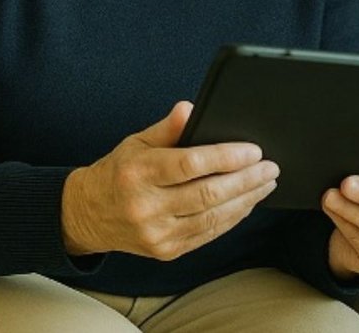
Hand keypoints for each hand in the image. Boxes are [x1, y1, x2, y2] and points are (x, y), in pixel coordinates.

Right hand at [60, 100, 277, 259]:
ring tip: (266, 183)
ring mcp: (156, 233)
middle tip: (270, 167)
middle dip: (246, 180)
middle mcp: (146, 206)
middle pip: (207, 193)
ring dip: (246, 200)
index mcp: (138, 173)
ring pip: (212, 217)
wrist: (88, 215)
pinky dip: (232, 217)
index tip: (254, 150)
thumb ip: (168, 127)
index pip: (190, 164)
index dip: (226, 157)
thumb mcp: (137, 142)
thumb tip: (191, 107)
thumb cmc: (119, 172)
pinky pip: (207, 234)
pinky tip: (247, 202)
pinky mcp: (165, 251)